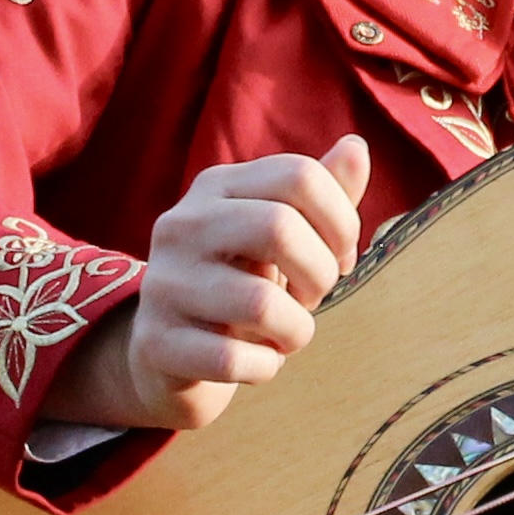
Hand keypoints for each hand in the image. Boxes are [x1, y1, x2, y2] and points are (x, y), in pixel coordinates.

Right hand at [50, 139, 371, 436]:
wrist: (170, 354)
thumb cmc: (241, 282)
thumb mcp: (280, 234)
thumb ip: (320, 194)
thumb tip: (357, 147)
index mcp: (217, 186)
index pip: (300, 175)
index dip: (341, 221)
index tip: (340, 256)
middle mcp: (182, 224)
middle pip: (279, 227)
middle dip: (320, 272)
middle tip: (314, 296)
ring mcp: (164, 283)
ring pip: (260, 303)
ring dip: (297, 330)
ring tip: (288, 335)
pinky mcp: (156, 341)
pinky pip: (232, 358)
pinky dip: (265, 367)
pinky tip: (261, 362)